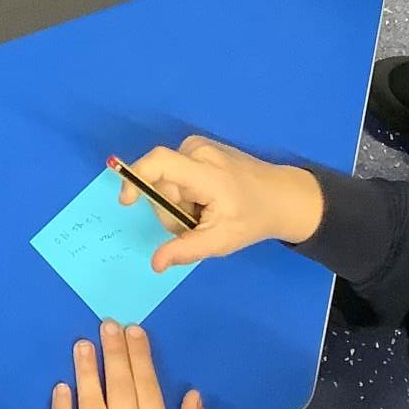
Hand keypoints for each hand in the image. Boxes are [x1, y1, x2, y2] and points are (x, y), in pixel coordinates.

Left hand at [51, 323, 213, 408]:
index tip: (134, 330)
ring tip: (83, 344)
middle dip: (114, 356)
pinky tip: (62, 385)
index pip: (148, 394)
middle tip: (107, 324)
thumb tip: (192, 393)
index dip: (141, 360)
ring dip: (86, 373)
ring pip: (91, 408)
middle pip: (119, 394)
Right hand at [114, 134, 325, 271]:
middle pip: (160, 181)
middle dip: (170, 209)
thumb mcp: (222, 241)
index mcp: (205, 172)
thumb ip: (186, 250)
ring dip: (178, 202)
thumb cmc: (253, 218)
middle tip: (194, 225)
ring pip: (166, 179)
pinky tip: (204, 200)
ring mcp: (197, 145)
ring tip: (204, 212)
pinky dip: (183, 191)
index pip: (160, 162)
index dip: (136, 177)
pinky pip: (175, 172)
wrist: (282, 197)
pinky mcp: (197, 147)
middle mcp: (197, 150)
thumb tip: (155, 263)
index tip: (127, 201)